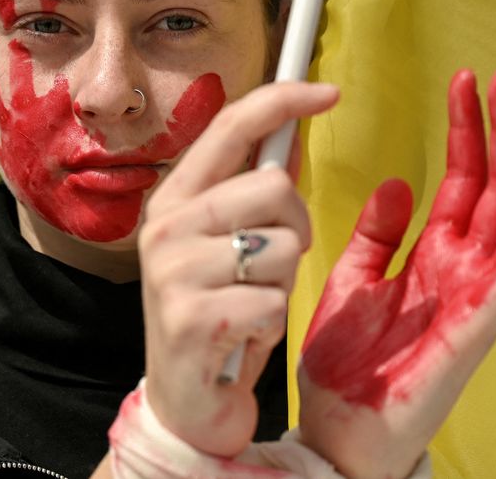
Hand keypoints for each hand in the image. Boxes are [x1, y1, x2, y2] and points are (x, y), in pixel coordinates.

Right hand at [138, 81, 337, 456]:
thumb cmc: (218, 316)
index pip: (230, 126)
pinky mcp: (190, 321)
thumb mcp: (233, 247)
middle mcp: (165, 227)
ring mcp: (172, 273)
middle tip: (274, 268)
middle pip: (272, 188)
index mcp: (175, 199)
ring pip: (281, 247)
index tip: (330, 91)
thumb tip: (288, 138)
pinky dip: (273, 323)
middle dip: (297, 229)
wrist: (185, 405)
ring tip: (252, 305)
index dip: (283, 100)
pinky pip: (273, 302)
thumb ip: (254, 193)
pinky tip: (244, 337)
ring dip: (284, 283)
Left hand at [297, 69, 495, 478]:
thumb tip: (396, 183)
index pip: (463, 182)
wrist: (337, 431)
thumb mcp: (355, 280)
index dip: (468, 132)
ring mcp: (477, 296)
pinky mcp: (477, 324)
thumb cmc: (348, 366)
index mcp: (435, 258)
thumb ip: (378, 234)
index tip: (464, 84)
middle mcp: (464, 271)